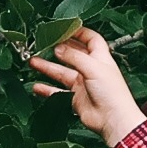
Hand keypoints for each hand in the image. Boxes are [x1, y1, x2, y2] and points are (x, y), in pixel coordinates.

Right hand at [26, 26, 146, 146]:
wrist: (113, 119)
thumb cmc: (113, 93)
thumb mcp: (93, 67)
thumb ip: (74, 56)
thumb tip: (59, 48)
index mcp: (100, 58)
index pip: (90, 38)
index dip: (78, 32)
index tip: (64, 27)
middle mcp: (90, 69)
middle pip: (72, 54)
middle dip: (59, 48)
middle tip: (44, 43)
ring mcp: (82, 84)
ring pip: (61, 72)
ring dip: (47, 67)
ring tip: (33, 61)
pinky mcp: (76, 98)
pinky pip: (57, 92)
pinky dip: (47, 89)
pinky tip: (37, 86)